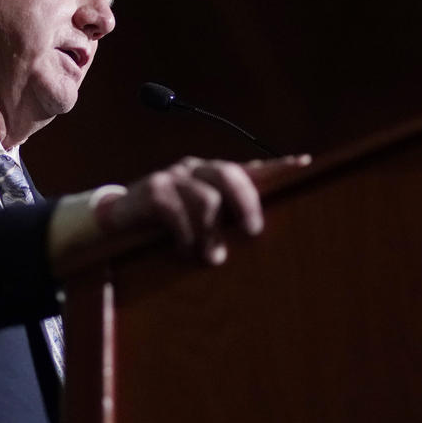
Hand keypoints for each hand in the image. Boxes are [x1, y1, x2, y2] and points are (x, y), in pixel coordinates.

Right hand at [94, 154, 309, 264]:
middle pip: (229, 173)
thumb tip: (256, 237)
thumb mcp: (199, 223)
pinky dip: (185, 235)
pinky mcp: (153, 189)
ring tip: (211, 258)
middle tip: (252, 231)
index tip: (305, 164)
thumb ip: (224, 223)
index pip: (250, 167)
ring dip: (212, 231)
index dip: (277, 165)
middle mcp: (196, 169)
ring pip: (206, 197)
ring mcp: (173, 176)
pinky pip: (177, 211)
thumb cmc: (167, 226)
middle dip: (245, 202)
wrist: (116, 221)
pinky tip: (184, 250)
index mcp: (213, 176)